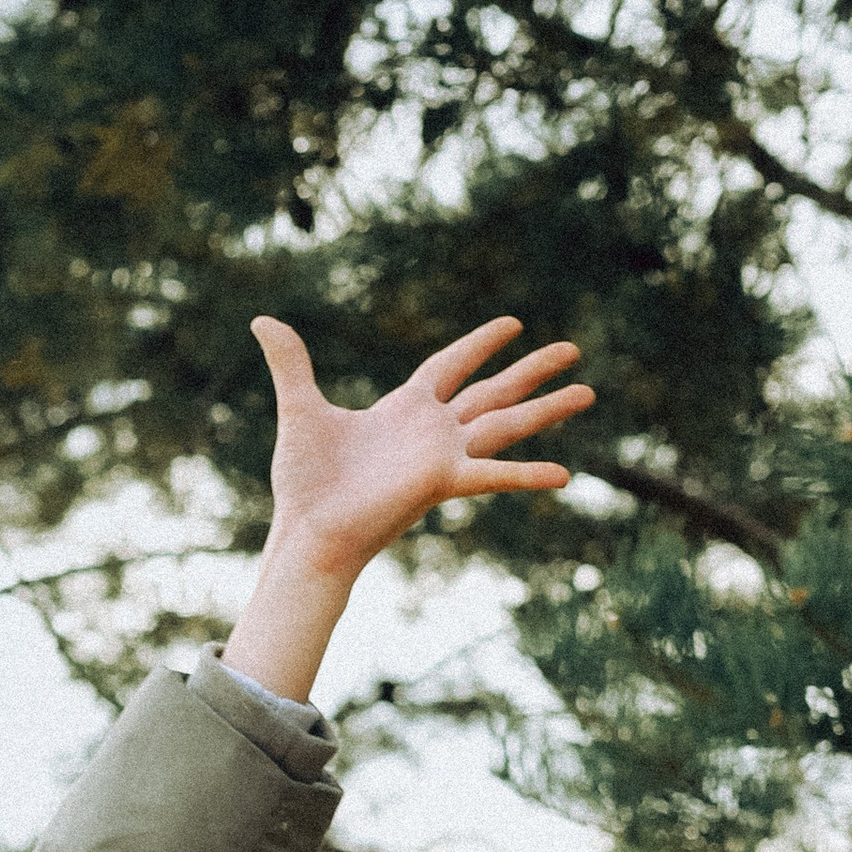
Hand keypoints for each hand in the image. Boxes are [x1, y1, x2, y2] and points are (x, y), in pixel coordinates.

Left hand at [221, 314, 592, 706]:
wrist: (306, 531)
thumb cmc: (303, 483)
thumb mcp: (300, 408)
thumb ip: (291, 363)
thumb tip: (262, 321)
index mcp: (405, 410)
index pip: (452, 366)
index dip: (480, 344)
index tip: (513, 324)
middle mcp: (432, 432)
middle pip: (493, 392)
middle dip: (532, 371)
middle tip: (574, 349)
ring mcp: (442, 457)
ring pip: (506, 424)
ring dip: (547, 408)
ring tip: (588, 391)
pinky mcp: (442, 481)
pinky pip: (493, 475)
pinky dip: (526, 476)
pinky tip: (565, 476)